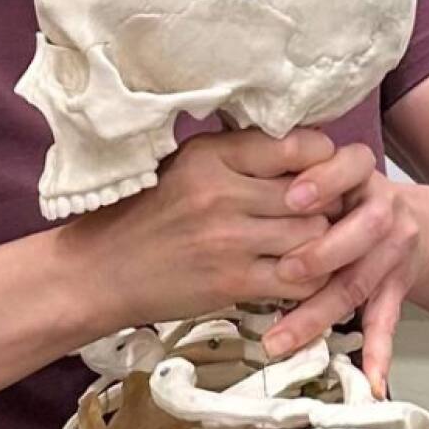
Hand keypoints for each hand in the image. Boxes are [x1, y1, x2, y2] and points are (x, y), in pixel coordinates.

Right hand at [58, 126, 375, 336]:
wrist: (100, 271)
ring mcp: (229, 240)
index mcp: (212, 155)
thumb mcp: (185, 166)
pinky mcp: (232, 283)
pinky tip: (299, 274)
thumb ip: (239, 155)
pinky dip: (310, 279)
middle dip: (328, 205)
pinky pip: (299, 280)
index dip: (323, 159)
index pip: (298, 145)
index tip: (320, 170)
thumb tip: (305, 147)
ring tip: (311, 243)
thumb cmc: (145, 213)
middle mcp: (223, 192)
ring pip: (313, 237)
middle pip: (314, 195)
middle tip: (326, 212)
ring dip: (320, 243)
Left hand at [264, 166, 428, 399]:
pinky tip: (371, 381)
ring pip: (358, 283)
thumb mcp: (329, 169)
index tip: (291, 197)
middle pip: (361, 232)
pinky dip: (378, 353)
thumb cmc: (348, 196)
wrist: (410, 222)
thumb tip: (238, 170)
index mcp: (360, 178)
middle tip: (283, 272)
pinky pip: (385, 322)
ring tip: (280, 340)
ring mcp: (392, 255)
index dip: (324, 182)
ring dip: (319, 313)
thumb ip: (292, 167)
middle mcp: (383, 214)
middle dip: (321, 252)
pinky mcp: (395, 289)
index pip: (349, 169)